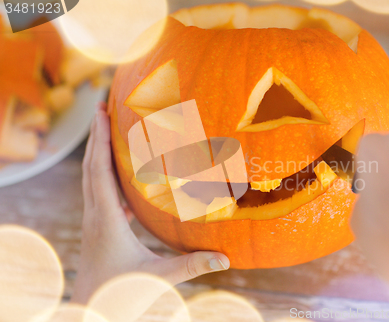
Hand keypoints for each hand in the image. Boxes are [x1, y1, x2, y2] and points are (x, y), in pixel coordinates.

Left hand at [71, 103, 229, 303]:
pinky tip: (123, 175)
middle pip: (91, 166)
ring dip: (98, 151)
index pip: (100, 172)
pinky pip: (100, 192)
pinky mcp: (98, 227)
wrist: (91, 309)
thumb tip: (226, 259)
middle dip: (95, 135)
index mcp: (106, 220)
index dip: (101, 141)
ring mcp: (94, 220)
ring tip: (106, 128)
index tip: (102, 113)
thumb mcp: (158, 278)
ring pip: (92, 178)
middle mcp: (95, 214)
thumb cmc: (120, 294)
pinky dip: (107, 174)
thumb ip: (191, 267)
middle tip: (101, 106)